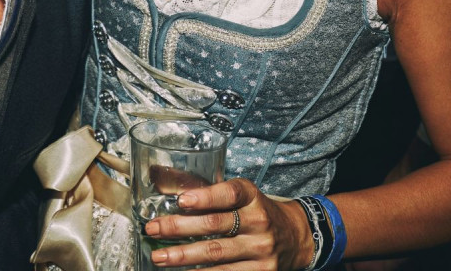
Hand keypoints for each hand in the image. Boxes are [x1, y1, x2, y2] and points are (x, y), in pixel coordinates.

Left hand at [145, 178, 313, 269]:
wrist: (297, 237)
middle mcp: (259, 222)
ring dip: (183, 256)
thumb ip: (215, 196)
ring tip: (160, 257)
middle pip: (215, 226)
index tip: (181, 200)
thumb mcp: (244, 196)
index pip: (230, 193)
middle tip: (153, 229)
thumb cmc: (258, 212)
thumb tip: (171, 197)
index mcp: (252, 197)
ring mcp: (261, 250)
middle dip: (179, 228)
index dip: (205, 197)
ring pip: (216, 255)